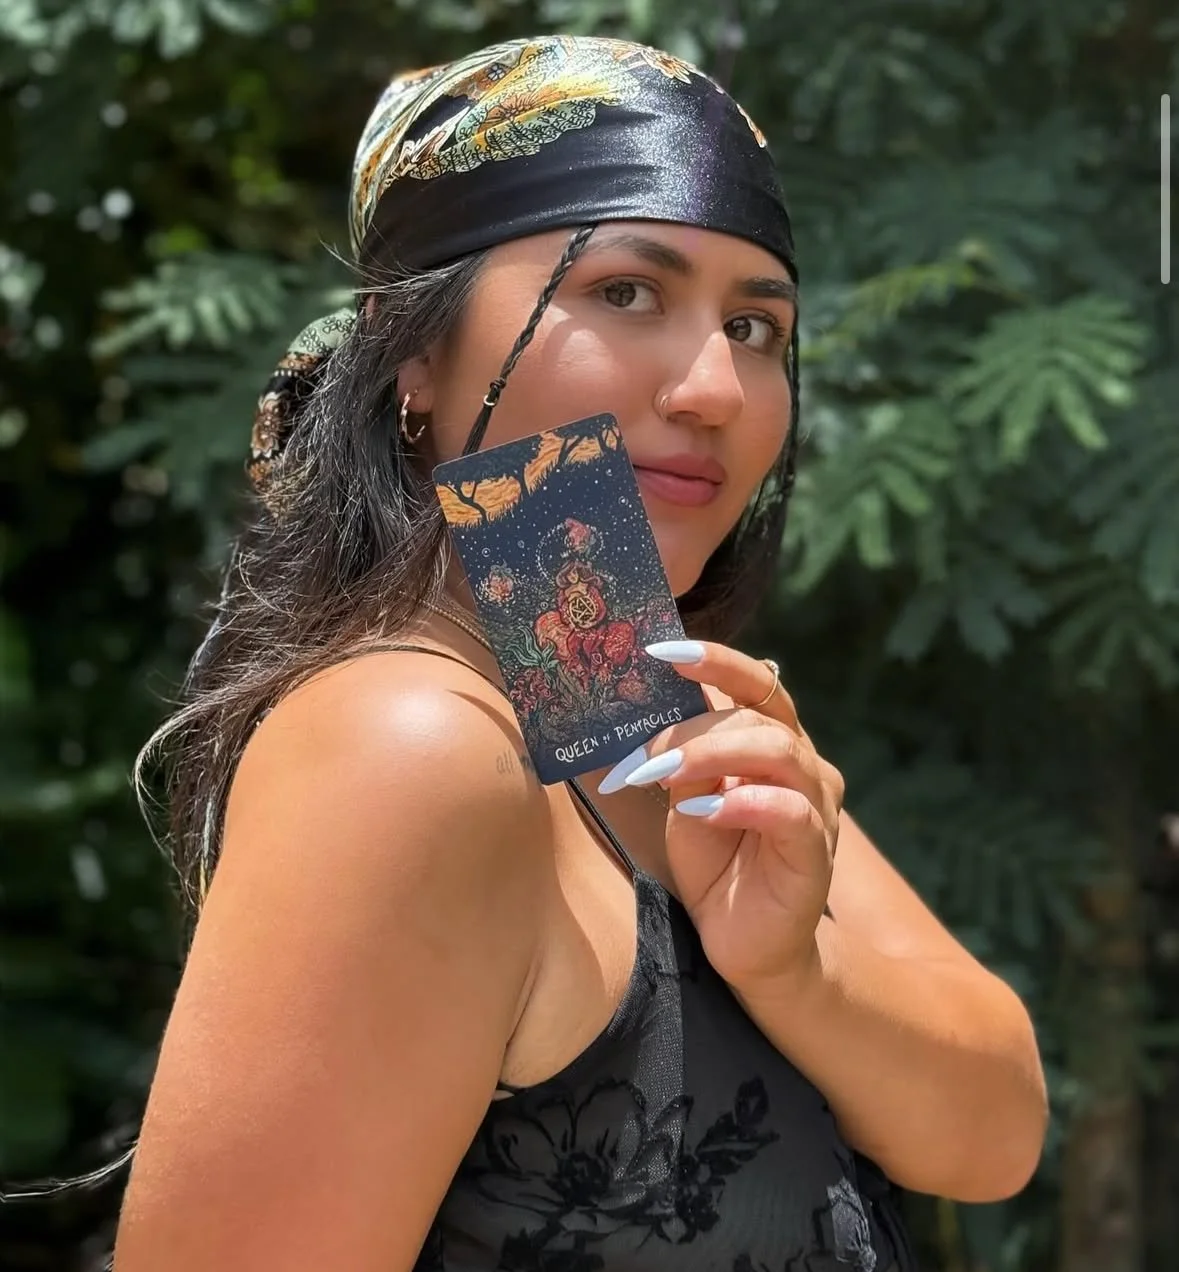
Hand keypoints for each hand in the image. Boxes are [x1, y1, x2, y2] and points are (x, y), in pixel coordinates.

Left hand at [598, 640, 843, 992]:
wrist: (745, 942)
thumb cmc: (716, 860)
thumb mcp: (687, 795)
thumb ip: (682, 753)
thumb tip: (652, 702)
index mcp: (774, 740)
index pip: (755, 683)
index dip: (715, 660)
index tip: (662, 651)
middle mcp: (803, 763)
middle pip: (758, 717)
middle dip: (693, 727)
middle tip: (645, 753)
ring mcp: (816, 805)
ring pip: (778, 752)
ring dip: (714, 754)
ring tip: (666, 773)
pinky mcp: (816, 851)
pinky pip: (790, 812)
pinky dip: (744, 803)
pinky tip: (705, 811)